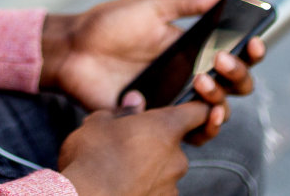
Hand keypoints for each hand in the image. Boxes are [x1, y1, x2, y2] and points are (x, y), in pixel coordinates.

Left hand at [41, 0, 265, 113]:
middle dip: (238, 75)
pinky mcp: (158, 118)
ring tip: (202, 82)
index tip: (253, 42)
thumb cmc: (109, 23)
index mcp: (191, 48)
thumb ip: (188, 4)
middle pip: (234, 85)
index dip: (251, 52)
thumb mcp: (151, 7)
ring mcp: (176, 98)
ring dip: (221, 100)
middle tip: (221, 61)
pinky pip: (191, 132)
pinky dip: (205, 127)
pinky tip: (203, 115)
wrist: (74, 49)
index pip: (233, 54)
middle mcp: (189, 75)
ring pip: (217, 110)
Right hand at [57, 96, 209, 195]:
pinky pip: (156, 189)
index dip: (195, 108)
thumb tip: (135, 101)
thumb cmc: (92, 157)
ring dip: (148, 167)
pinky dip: (143, 186)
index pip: (198, 112)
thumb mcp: (99, 122)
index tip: (191, 107)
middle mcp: (177, 158)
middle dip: (154, 142)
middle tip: (126, 143)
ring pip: (164, 169)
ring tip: (117, 168)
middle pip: (173, 144)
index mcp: (166, 128)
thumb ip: (123, 111)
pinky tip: (121, 185)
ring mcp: (172, 186)